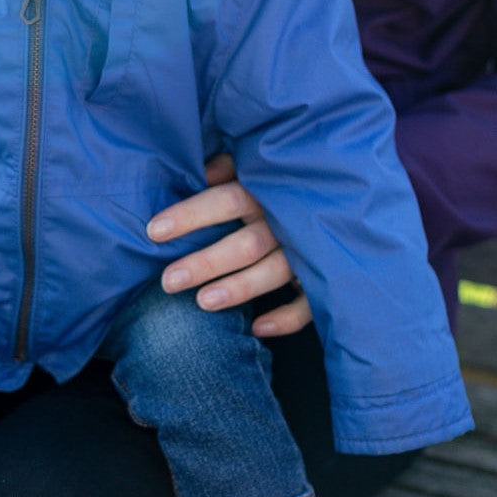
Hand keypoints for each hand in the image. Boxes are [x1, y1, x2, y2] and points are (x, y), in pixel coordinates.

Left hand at [146, 154, 311, 336]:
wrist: (343, 199)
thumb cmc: (282, 183)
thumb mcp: (256, 167)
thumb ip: (229, 167)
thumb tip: (201, 172)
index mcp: (266, 191)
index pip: (226, 200)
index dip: (191, 215)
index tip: (153, 231)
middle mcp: (287, 221)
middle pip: (245, 244)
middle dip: (206, 263)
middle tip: (168, 281)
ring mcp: (308, 251)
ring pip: (273, 272)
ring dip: (238, 289)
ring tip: (202, 302)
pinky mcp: (324, 276)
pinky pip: (310, 303)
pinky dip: (287, 318)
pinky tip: (258, 328)